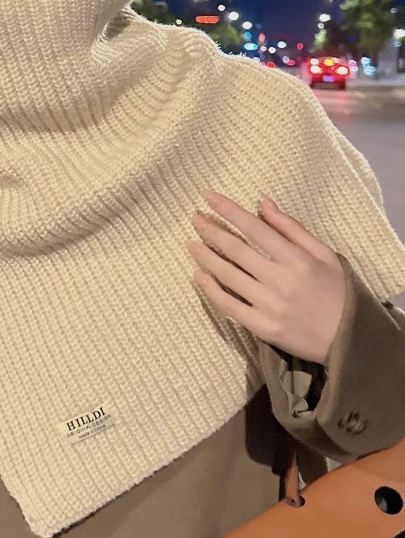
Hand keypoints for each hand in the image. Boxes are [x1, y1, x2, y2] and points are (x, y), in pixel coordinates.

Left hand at [186, 192, 346, 365]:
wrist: (348, 340)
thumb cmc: (337, 292)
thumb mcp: (325, 254)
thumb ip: (291, 228)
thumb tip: (263, 202)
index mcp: (297, 259)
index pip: (255, 228)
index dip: (229, 211)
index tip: (209, 197)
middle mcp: (281, 280)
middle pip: (237, 250)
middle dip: (211, 231)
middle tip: (194, 218)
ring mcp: (270, 305)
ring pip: (228, 276)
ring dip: (205, 257)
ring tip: (191, 244)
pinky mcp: (262, 327)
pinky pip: (230, 306)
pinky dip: (211, 290)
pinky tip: (199, 276)